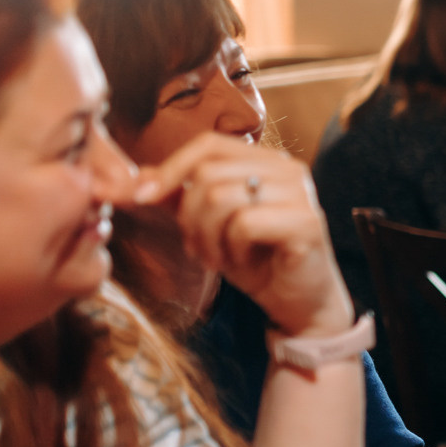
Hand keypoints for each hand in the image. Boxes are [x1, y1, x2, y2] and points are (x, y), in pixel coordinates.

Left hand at [133, 135, 352, 338]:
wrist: (300, 301)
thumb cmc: (260, 261)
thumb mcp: (211, 225)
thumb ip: (181, 197)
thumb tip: (139, 177)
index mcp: (266, 161)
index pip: (209, 144)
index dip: (171, 168)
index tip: (142, 197)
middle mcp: (287, 169)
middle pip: (208, 173)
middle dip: (189, 216)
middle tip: (197, 247)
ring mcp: (300, 194)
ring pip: (221, 197)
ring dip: (206, 236)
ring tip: (217, 257)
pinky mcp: (306, 222)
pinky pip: (244, 224)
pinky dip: (231, 248)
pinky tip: (240, 262)